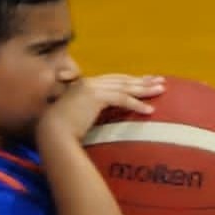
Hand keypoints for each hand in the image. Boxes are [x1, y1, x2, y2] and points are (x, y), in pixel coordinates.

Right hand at [42, 73, 164, 140]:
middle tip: (160, 81)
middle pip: (121, 80)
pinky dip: (137, 104)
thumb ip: (93, 110)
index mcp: (83, 85)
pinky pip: (122, 99)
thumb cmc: (63, 131)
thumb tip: (110, 115)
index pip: (112, 80)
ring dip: (145, 89)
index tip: (145, 80)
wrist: (52, 134)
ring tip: (162, 90)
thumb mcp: (80, 116)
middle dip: (142, 80)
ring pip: (124, 87)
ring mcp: (91, 87)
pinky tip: (150, 110)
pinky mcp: (95, 96)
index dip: (130, 80)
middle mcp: (87, 82)